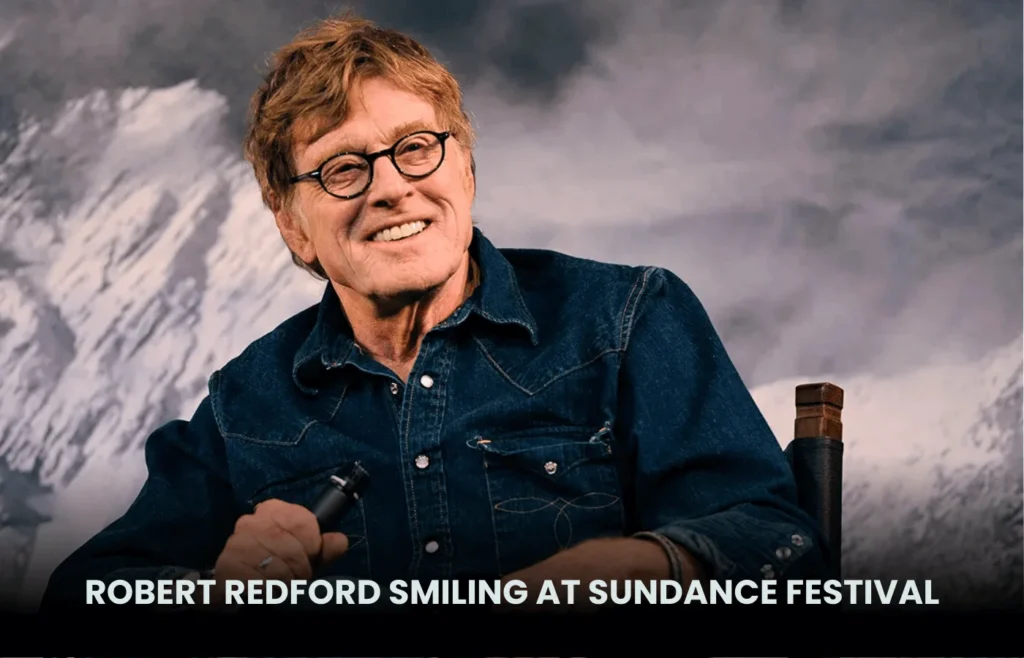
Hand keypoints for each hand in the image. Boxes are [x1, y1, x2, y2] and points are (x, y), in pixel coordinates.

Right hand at [209, 498, 348, 602]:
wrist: (237, 590)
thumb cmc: (276, 568)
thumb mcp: (304, 557)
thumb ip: (324, 549)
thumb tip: (340, 541)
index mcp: (272, 510)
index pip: (303, 521)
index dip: (312, 543)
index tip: (310, 555)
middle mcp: (251, 522)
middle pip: (292, 546)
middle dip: (300, 567)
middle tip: (295, 577)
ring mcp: (237, 543)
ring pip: (277, 566)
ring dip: (285, 581)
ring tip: (281, 584)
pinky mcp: (228, 566)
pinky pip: (260, 581)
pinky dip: (269, 590)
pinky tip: (266, 590)